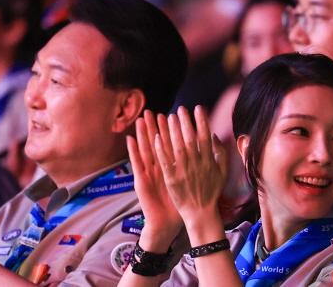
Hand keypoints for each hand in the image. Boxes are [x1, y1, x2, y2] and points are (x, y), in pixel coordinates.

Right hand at [127, 110, 182, 243]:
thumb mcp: (187, 182)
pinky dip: (133, 152)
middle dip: (154, 127)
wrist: (165, 222)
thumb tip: (202, 153)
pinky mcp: (141, 181)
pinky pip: (137, 164)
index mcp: (170, 167)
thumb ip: (193, 167)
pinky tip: (130, 139)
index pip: (170, 145)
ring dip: (142, 134)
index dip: (170, 130)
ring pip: (145, 149)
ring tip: (140, 119)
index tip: (172, 115)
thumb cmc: (178, 202)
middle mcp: (157, 167)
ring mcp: (148, 173)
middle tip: (152, 111)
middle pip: (156, 143)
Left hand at [154, 106, 227, 226]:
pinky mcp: (172, 180)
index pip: (205, 137)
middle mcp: (196, 165)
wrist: (200, 213)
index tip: (198, 108)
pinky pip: (165, 162)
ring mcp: (183, 172)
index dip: (201, 121)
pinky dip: (161, 150)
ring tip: (168, 117)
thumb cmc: (211, 191)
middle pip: (190, 140)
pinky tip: (156, 137)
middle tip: (180, 109)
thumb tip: (214, 135)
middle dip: (185, 123)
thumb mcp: (222, 172)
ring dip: (172, 132)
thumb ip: (221, 153)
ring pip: (177, 148)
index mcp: (208, 162)